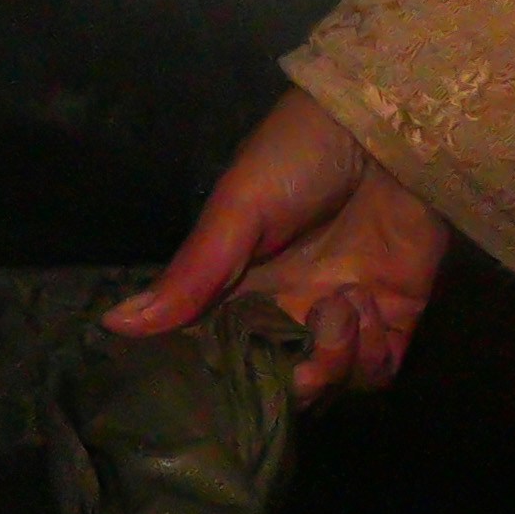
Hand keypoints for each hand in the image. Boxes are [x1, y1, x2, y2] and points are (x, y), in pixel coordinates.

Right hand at [105, 86, 452, 398]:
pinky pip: (380, 369)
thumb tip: (116, 325)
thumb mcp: (236, 207)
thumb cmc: (300, 155)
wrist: (387, 124)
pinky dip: (372, 359)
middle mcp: (293, 308)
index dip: (222, 380)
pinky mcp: (398, 310)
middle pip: (281, 381)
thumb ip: (190, 274)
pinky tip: (369, 314)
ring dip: (333, 362)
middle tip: (295, 354)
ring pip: (332, 382)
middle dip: (287, 383)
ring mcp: (347, 312)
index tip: (218, 389)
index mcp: (244, 288)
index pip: (223, 355)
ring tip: (341, 307)